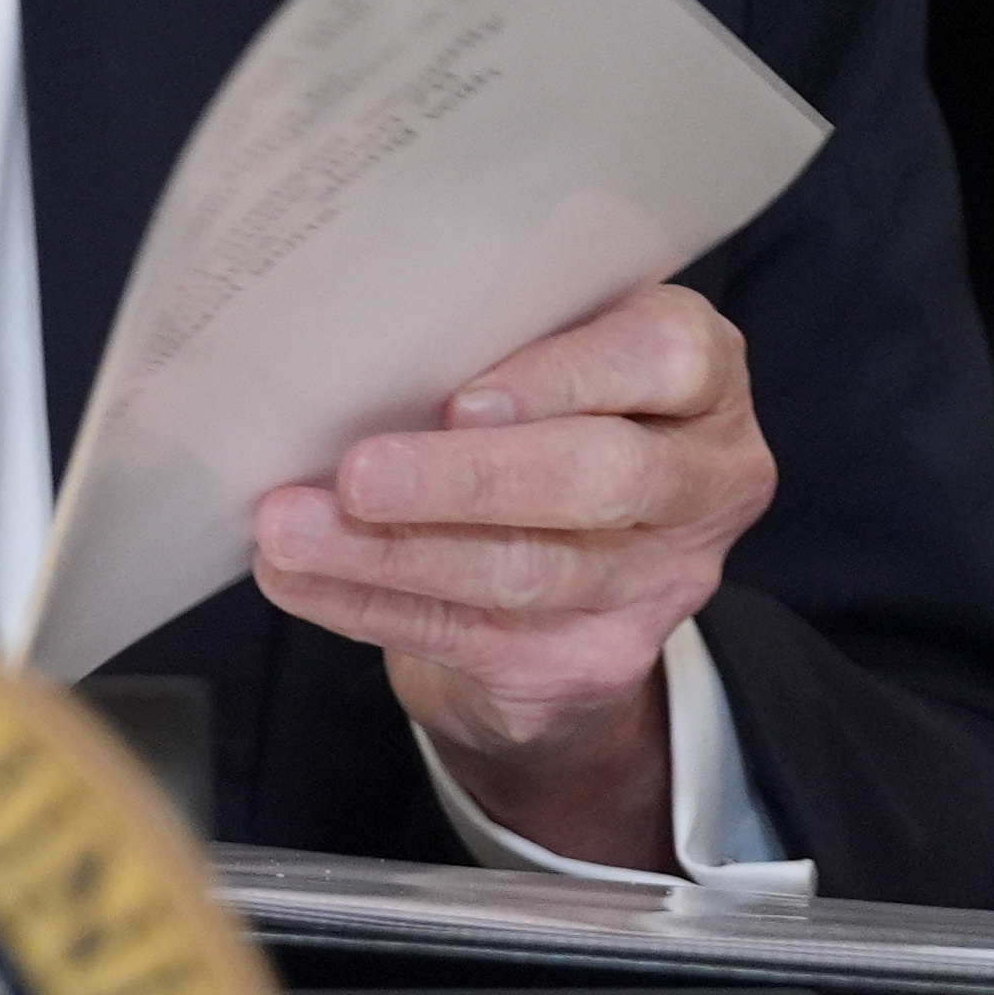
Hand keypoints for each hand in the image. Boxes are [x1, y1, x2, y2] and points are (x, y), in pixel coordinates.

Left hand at [248, 282, 775, 872]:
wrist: (567, 578)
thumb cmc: (537, 411)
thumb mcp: (544, 350)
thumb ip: (493, 336)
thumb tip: (349, 333)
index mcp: (697, 373)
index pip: (661, 357)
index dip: (562, 377)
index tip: (459, 397)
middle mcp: (704, 477)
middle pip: (601, 478)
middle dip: (467, 479)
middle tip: (357, 474)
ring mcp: (660, 582)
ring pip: (526, 571)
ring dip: (389, 552)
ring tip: (289, 527)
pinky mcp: (593, 661)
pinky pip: (469, 635)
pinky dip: (365, 602)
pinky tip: (295, 577)